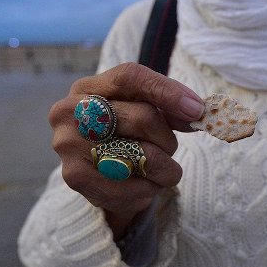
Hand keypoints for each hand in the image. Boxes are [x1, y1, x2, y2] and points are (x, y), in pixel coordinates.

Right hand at [48, 62, 203, 236]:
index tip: (196, 109)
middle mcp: (70, 112)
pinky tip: (143, 184)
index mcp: (87, 88)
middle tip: (170, 148)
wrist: (96, 177)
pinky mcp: (76, 178)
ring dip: (165, 168)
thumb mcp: (141, 110)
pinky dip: (151, 189)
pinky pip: (135, 187)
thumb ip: (168, 105)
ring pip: (145, 156)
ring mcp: (69, 145)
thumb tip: (196, 111)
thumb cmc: (123, 137)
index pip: (130, 78)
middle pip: (143, 117)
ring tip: (159, 170)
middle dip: (168, 138)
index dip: (168, 91)